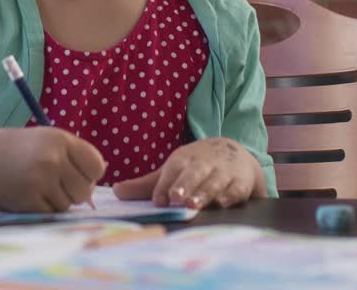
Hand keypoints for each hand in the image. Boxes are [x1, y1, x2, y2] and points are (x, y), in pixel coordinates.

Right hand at [0, 127, 105, 212]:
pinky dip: (41, 209)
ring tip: (35, 187)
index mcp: (60, 139)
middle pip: (84, 190)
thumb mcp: (43, 141)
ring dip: (55, 202)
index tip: (74, 175)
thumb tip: (93, 191)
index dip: (89, 175)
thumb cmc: (10, 150)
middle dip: (72, 192)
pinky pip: (50, 213)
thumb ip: (70, 158)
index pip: (97, 166)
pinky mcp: (28, 199)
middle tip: (51, 184)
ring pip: (68, 204)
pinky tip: (25, 195)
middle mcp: (53, 158)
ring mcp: (41, 179)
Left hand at [111, 137, 261, 209]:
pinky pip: (236, 189)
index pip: (172, 171)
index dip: (164, 186)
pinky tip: (223, 203)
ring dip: (204, 192)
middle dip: (184, 185)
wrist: (235, 153)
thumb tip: (115, 192)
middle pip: (193, 173)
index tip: (158, 201)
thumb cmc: (197, 167)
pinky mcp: (241, 182)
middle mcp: (203, 164)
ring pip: (214, 182)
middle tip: (175, 198)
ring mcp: (223, 172)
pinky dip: (230, 195)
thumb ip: (147, 185)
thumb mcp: (173, 171)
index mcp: (183, 159)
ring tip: (194, 204)